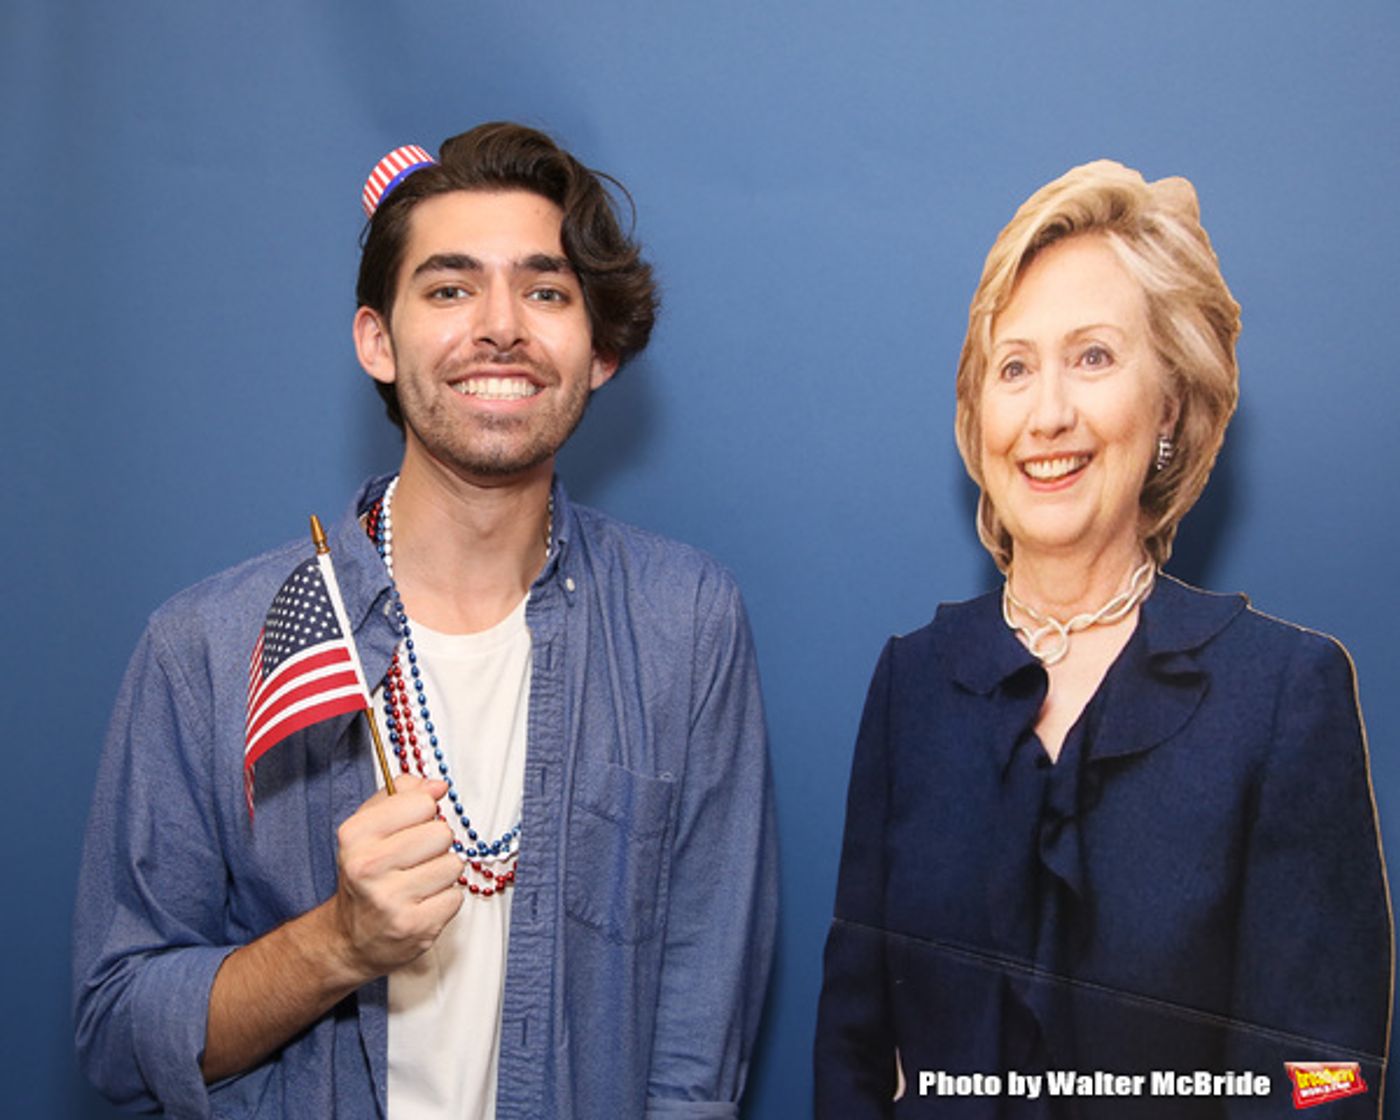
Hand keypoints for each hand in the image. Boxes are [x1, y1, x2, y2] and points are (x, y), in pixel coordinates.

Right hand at [328, 775, 462, 980]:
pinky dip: (444, 899)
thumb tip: (438, 786)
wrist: (351, 938)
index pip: (422, 802)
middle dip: (436, 844)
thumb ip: (401, 794)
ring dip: (442, 872)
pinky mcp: (415, 927)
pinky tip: (422, 903)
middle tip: (415, 859)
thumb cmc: (367, 875)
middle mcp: (368, 867)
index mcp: (355, 836)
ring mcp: (391, 900)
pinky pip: (456, 896)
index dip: (424, 812)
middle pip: (442, 833)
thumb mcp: (369, 827)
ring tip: (418, 882)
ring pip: (453, 864)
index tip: (411, 827)